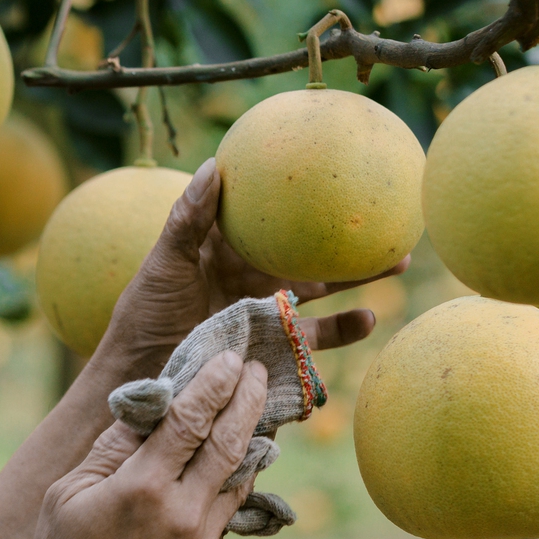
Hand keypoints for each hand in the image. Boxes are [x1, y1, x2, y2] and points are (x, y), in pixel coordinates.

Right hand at [25, 352, 267, 538]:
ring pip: (238, 474)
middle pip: (228, 439)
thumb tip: (141, 408)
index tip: (230, 357)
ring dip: (251, 433)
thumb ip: (107, 451)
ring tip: (256, 403)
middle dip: (246, 398)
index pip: (189, 419)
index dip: (213, 382)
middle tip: (257, 369)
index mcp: (141, 487)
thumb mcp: (65, 500)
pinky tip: (238, 458)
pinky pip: (230, 507)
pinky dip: (238, 475)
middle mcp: (180, 509)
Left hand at [92, 158, 409, 377]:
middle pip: (308, 249)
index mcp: (229, 248)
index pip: (269, 214)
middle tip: (386, 215)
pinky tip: (369, 320)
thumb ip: (189, 218)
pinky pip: (313, 338)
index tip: (332, 168)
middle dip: (345, 236)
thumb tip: (214, 164)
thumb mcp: (163, 263)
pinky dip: (343, 330)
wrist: (140, 374)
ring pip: (322, 290)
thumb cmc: (143, 315)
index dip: (298, 194)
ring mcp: (265, 312)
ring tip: (398, 262)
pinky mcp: (272, 348)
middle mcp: (253, 276)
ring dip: (359, 278)